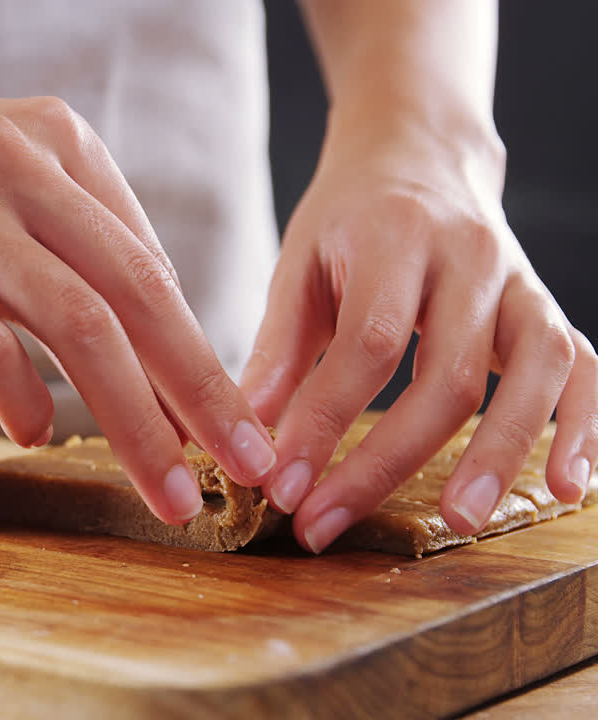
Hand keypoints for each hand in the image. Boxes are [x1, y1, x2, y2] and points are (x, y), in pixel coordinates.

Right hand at [0, 94, 276, 523]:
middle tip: (245, 465)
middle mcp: (19, 168)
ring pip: (78, 326)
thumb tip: (150, 348)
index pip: (149, 265)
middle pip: (137, 295)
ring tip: (168, 487)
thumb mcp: (3, 176)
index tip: (227, 425)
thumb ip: (71, 243)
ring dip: (135, 419)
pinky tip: (40, 434)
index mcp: (60, 142)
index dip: (198, 353)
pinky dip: (25, 398)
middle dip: (201, 391)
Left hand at [241, 127, 595, 552]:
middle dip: (385, 462)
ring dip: (498, 455)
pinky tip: (567, 487)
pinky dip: (586, 428)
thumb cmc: (349, 218)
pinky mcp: (548, 309)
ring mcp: (522, 283)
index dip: (326, 423)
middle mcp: (472, 258)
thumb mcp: (299, 264)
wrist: (420, 154)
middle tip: (329, 523)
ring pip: (532, 375)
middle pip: (447, 376)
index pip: (369, 346)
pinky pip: (585, 370)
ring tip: (455, 520)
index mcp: (397, 238)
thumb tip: (246, 436)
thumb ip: (278, 349)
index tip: (285, 486)